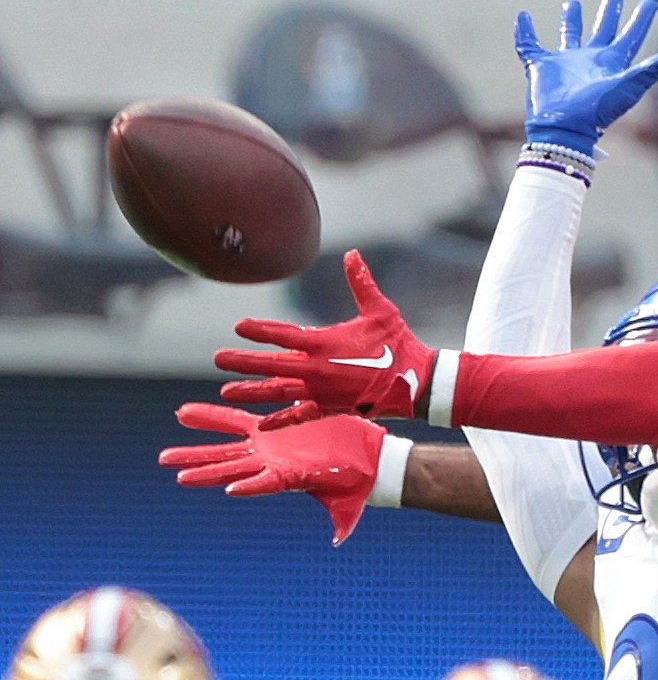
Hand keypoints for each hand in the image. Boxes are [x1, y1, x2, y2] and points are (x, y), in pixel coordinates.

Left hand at [159, 403, 385, 544]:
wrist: (364, 461)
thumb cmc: (356, 484)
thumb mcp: (348, 505)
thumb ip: (341, 522)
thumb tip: (338, 540)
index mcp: (286, 479)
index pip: (260, 484)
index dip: (246, 485)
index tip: (228, 487)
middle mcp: (270, 464)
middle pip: (226, 463)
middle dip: (196, 461)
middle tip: (165, 460)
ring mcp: (270, 447)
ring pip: (228, 439)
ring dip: (202, 428)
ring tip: (177, 415)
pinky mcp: (277, 429)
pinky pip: (241, 422)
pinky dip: (219, 417)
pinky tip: (191, 413)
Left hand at [216, 250, 433, 426]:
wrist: (417, 382)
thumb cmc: (399, 343)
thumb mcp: (381, 310)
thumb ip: (362, 282)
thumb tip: (352, 254)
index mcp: (325, 343)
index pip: (283, 335)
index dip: (259, 330)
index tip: (239, 326)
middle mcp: (317, 369)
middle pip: (271, 365)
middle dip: (242, 361)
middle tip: (219, 358)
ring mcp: (322, 391)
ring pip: (278, 392)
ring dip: (252, 391)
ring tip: (227, 391)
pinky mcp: (332, 408)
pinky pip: (301, 415)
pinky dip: (282, 420)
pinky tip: (263, 424)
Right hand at [516, 0, 657, 156]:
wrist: (565, 129)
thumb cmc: (599, 110)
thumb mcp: (628, 87)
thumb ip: (650, 69)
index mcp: (611, 63)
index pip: (631, 35)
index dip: (641, 18)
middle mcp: (589, 61)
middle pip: (602, 31)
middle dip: (608, 14)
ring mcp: (565, 63)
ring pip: (569, 35)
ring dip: (571, 20)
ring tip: (573, 2)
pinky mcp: (541, 66)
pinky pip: (529, 44)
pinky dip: (524, 31)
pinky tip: (522, 17)